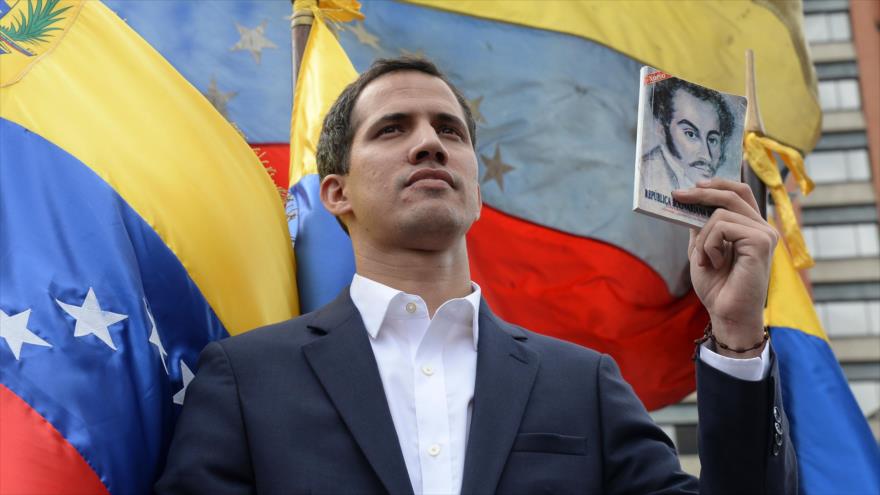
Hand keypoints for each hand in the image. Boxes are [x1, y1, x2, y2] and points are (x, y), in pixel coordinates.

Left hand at [672, 179, 777, 358]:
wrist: (726, 314)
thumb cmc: (717, 287)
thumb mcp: (702, 249)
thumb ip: (701, 225)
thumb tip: (691, 200)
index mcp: (751, 228)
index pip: (740, 192)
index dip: (718, 183)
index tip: (693, 184)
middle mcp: (762, 227)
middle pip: (733, 193)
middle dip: (701, 193)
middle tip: (677, 195)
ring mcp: (765, 233)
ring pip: (721, 213)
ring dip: (703, 237)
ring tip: (705, 260)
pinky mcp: (761, 241)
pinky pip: (723, 226)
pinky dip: (709, 244)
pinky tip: (713, 262)